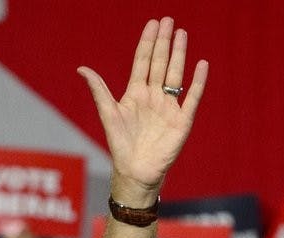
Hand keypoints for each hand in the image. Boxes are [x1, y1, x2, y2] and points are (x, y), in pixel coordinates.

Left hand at [77, 17, 207, 205]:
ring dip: (179, 55)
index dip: (147, 43)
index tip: (152, 24)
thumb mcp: (108, 113)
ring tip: (181, 34)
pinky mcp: (182, 120)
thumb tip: (82, 68)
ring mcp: (168, 107)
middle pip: (160, 63)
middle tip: (168, 20)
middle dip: (164, 42)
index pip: (143, 62)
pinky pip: (191, 97)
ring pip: (175, 75)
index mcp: (136, 93)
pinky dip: (197, 82)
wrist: (135, 170)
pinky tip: (201, 64)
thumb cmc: (120, 144)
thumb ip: (99, 90)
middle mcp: (153, 96)